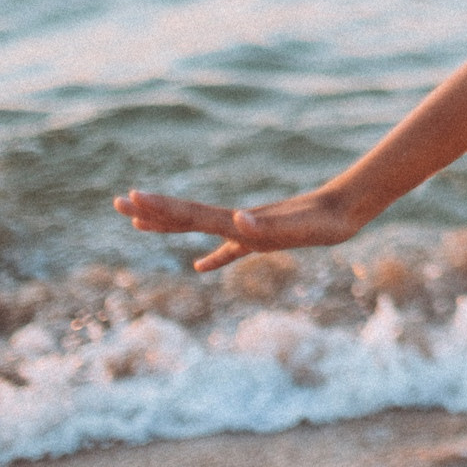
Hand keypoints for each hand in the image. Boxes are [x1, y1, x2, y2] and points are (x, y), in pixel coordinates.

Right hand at [114, 185, 363, 272]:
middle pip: (187, 215)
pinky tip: (199, 267)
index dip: (161, 209)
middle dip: (153, 210)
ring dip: (170, 224)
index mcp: (238, 221)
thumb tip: (240, 221)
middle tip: (118, 202)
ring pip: (200, 226)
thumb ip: (266, 228)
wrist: (348, 209)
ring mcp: (248, 228)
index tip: (132, 199)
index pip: (191, 214)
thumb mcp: (297, 228)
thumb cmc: (324, 222)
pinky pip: (230, 249)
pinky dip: (214, 257)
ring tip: (139, 222)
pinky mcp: (264, 237)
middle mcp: (237, 222)